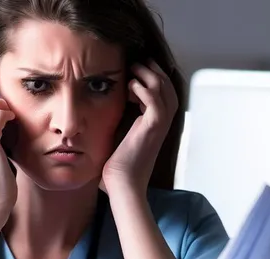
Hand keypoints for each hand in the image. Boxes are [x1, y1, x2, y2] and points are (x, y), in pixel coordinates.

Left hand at [102, 61, 177, 191]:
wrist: (122, 186)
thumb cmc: (117, 170)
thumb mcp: (118, 141)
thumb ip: (118, 127)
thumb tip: (102, 117)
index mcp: (155, 127)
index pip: (163, 95)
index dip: (153, 80)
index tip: (136, 72)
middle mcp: (161, 125)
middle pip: (168, 88)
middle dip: (154, 71)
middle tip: (139, 61)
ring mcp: (159, 126)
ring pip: (164, 90)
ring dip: (149, 75)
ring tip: (134, 67)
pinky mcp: (152, 128)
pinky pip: (155, 100)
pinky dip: (144, 89)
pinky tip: (131, 85)